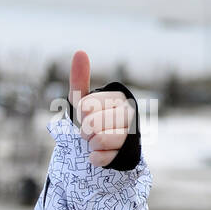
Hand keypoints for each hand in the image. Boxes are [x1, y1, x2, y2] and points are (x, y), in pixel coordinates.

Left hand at [69, 50, 135, 167]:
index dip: (80, 113)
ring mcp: (130, 135)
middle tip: (89, 130)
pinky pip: (101, 158)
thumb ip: (80, 78)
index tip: (85, 114)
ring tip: (95, 140)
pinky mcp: (127, 155)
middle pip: (92, 124)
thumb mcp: (82, 99)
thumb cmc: (92, 118)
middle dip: (84, 129)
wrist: (103, 145)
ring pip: (98, 140)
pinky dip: (95, 157)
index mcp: (119, 97)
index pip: (86, 106)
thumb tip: (80, 52)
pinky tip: (101, 152)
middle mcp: (129, 114)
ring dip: (90, 143)